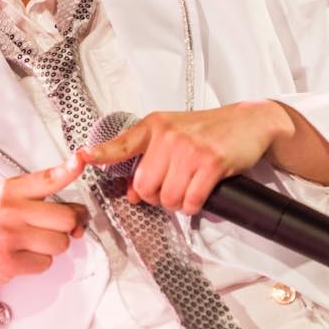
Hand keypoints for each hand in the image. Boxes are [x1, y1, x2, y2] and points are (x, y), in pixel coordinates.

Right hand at [0, 155, 89, 291]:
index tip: (80, 161)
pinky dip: (39, 263)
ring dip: (51, 248)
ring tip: (31, 244)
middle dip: (66, 228)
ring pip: (60, 243)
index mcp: (11, 190)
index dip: (68, 170)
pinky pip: (45, 263)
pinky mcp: (6, 259)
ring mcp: (6, 234)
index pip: (47, 178)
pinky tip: (22, 257)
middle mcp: (8, 209)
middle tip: (52, 229)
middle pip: (66, 218)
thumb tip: (81, 218)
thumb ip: (46, 203)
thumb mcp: (13, 203)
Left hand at [77, 103, 290, 215]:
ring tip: (187, 190)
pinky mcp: (212, 163)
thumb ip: (149, 160)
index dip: (100, 153)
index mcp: (154, 126)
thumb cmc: (207, 131)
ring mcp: (190, 149)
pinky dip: (193, 206)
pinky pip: (191, 201)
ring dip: (177, 204)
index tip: (81, 156)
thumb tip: (133, 195)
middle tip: (170, 189)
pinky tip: (198, 195)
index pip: (121, 143)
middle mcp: (168, 136)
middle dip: (156, 196)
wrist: (247, 123)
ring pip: (168, 197)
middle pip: (145, 186)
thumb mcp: (172, 135)